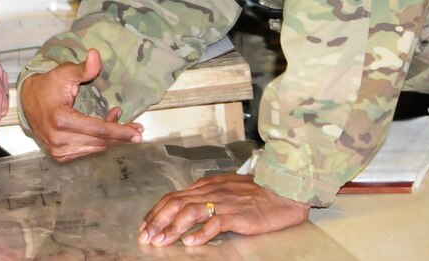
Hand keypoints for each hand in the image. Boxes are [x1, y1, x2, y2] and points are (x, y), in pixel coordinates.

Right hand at [19, 48, 141, 161]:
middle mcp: (59, 139)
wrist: (27, 102)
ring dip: (110, 137)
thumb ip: (83, 68)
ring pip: (95, 147)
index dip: (120, 131)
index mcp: (61, 120)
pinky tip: (102, 130)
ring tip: (117, 122)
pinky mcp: (59, 155)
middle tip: (136, 127)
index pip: (98, 129)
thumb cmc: (48, 85)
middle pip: (99, 141)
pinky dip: (98, 141)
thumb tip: (96, 55)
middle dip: (119, 134)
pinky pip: (87, 151)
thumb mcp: (65, 73)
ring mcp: (58, 150)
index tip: (137, 133)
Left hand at [138, 174, 309, 246]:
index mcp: (206, 185)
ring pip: (191, 212)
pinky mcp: (239, 214)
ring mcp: (224, 202)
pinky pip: (216, 223)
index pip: (173, 197)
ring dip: (173, 228)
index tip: (144, 226)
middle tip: (146, 237)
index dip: (156, 212)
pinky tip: (191, 243)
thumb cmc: (257, 192)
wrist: (284, 190)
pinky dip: (201, 233)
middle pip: (176, 203)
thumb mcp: (225, 189)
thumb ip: (206, 195)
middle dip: (157, 221)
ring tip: (161, 241)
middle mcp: (211, 191)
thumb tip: (186, 204)